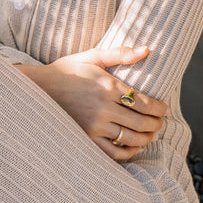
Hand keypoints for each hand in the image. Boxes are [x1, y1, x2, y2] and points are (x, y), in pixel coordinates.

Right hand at [16, 47, 167, 160]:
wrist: (38, 88)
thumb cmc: (67, 70)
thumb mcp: (92, 56)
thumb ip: (120, 53)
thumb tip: (146, 50)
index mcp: (108, 87)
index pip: (145, 103)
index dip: (159, 109)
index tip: (164, 109)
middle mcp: (103, 108)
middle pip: (142, 123)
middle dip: (157, 124)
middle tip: (161, 122)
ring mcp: (94, 126)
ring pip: (131, 138)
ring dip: (147, 138)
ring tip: (151, 133)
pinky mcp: (86, 138)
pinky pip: (113, 152)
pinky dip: (128, 152)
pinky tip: (134, 147)